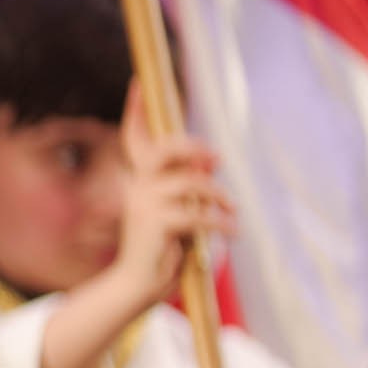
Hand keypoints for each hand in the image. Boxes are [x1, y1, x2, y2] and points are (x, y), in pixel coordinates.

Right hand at [113, 78, 234, 305]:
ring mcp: (144, 204)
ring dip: (220, 199)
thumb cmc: (163, 249)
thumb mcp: (179, 211)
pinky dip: (222, 224)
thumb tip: (210, 160)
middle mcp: (137, 187)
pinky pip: (200, 214)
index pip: (135, 140)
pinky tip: (233, 233)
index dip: (135, 112)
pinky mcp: (157, 223)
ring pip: (194, 184)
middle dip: (194, 149)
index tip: (137, 82)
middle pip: (166, 149)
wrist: (139, 285)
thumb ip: (190, 185)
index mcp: (139, 181)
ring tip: (232, 213)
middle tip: (215, 160)